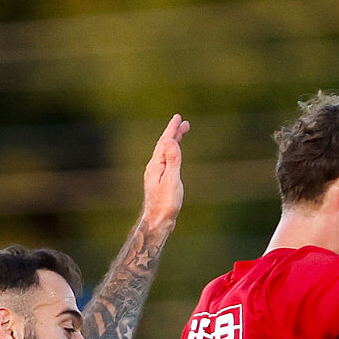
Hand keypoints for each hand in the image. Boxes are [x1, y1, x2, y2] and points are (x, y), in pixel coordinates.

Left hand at [141, 113, 187, 227]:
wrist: (157, 221)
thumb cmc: (166, 203)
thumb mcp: (172, 180)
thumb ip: (172, 160)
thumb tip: (171, 141)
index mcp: (156, 164)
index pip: (165, 142)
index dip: (172, 129)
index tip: (178, 118)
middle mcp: (154, 167)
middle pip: (164, 145)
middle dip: (173, 133)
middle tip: (184, 123)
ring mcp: (156, 174)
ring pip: (164, 153)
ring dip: (173, 142)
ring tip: (180, 136)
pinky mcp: (159, 181)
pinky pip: (166, 161)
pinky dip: (171, 153)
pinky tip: (173, 156)